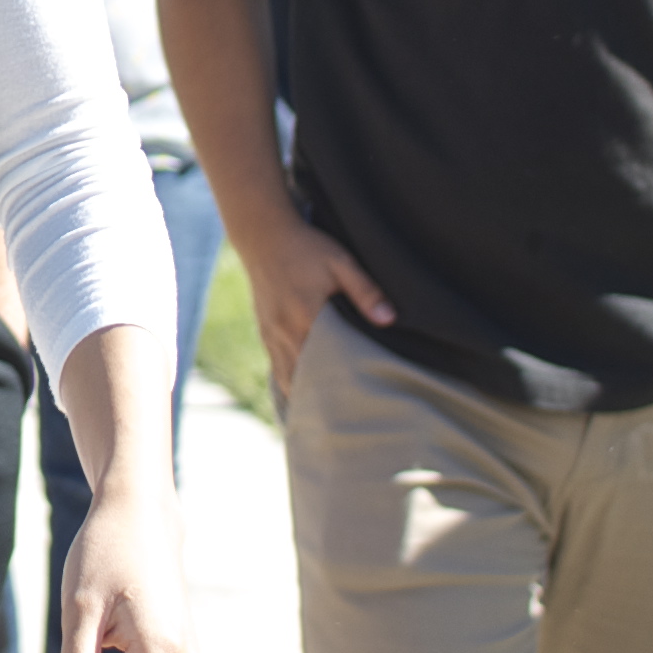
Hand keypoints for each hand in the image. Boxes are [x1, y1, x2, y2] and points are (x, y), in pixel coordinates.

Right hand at [241, 219, 392, 404]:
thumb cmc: (306, 247)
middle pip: (305, 378)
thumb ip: (365, 291)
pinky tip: (304, 394)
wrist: (263, 235)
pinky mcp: (265, 332)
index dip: (342, 385)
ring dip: (304, 394)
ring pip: (287, 377)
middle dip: (324, 398)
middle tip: (347, 418)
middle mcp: (285, 332)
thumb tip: (389, 321)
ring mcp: (271, 335)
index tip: (360, 402)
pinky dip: (290, 382)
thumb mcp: (340, 262)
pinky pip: (276, 367)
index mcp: (306, 317)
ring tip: (325, 414)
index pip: (326, 364)